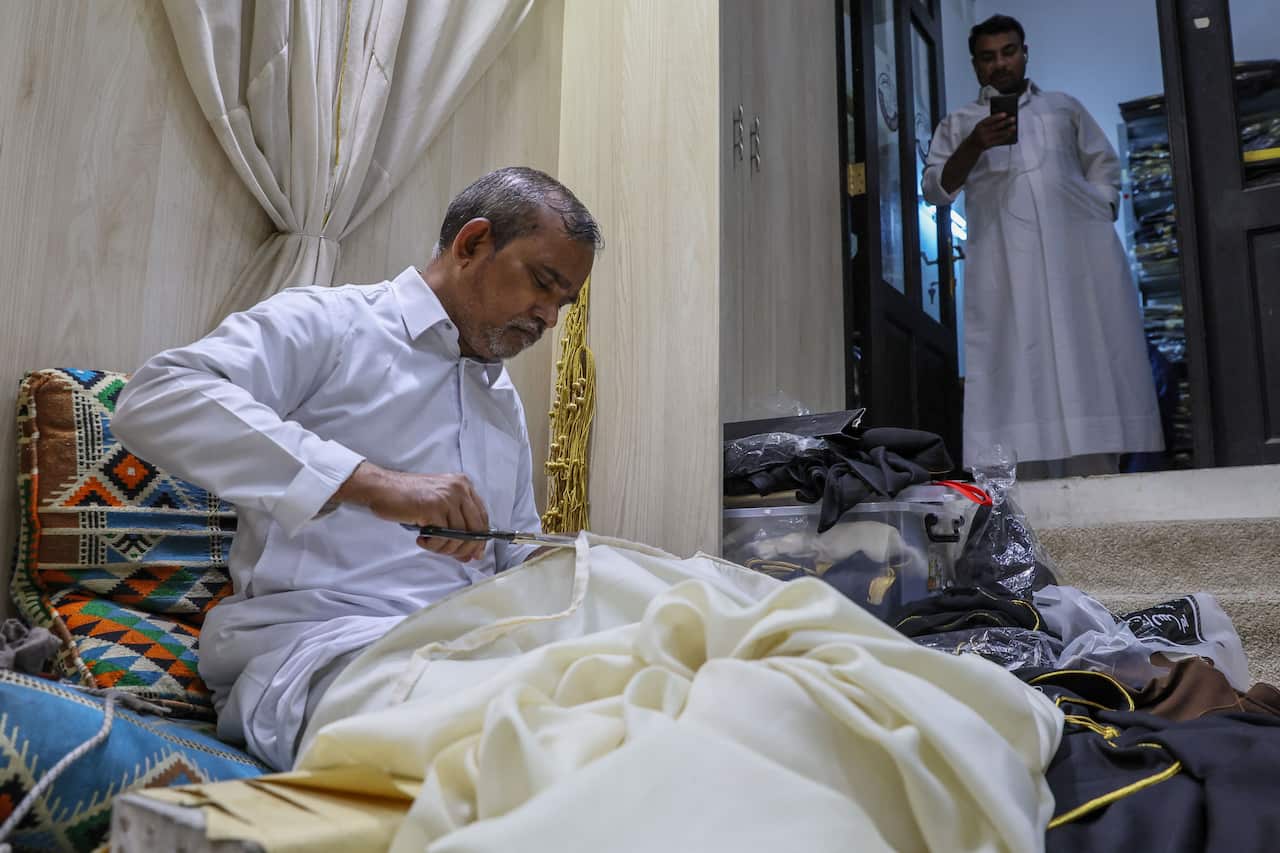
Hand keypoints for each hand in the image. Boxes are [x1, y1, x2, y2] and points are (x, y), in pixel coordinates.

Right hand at [336, 462, 490, 561]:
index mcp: (463, 484)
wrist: (382, 488)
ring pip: (459, 536)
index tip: (475, 553)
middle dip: (465, 548)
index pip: (482, 517)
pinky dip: (433, 545)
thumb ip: (456, 519)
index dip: (480, 539)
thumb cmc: (407, 496)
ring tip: (430, 544)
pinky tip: (421, 539)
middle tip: (453, 556)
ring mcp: (447, 497)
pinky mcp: (434, 507)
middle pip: (475, 529)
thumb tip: (471, 551)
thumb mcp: (439, 501)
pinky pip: (443, 538)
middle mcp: (459, 488)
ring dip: (445, 548)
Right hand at [966, 113, 1016, 150]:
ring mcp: (985, 139)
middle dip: (1005, 122)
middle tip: (1013, 118)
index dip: (997, 117)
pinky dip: (1005, 137)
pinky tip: (1010, 133)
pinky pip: (999, 140)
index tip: (1005, 114)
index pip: (989, 120)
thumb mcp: (980, 126)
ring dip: (1007, 130)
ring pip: (999, 134)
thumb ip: (989, 122)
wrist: (972, 145)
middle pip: (995, 126)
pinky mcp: (989, 145)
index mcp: (979, 125)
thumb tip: (1002, 118)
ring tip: (1014, 126)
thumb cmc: (978, 133)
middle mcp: (982, 132)